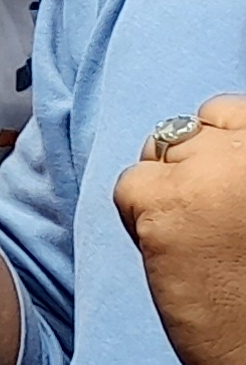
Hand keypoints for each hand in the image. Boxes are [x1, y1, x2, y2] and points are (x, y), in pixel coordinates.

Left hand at [120, 96, 245, 364]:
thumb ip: (244, 180)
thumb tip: (219, 164)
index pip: (231, 113)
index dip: (222, 149)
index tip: (223, 184)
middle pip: (196, 127)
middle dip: (191, 162)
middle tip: (202, 214)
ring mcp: (212, 170)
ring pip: (159, 150)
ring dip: (164, 187)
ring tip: (191, 239)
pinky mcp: (165, 203)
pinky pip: (130, 185)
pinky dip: (139, 216)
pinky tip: (169, 251)